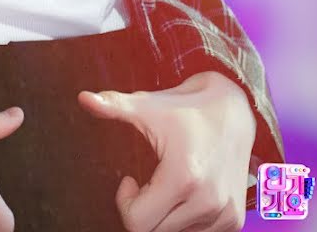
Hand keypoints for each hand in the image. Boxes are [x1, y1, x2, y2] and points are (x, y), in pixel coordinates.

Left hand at [77, 69, 256, 231]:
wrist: (234, 110)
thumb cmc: (186, 109)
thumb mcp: (148, 107)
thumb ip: (114, 106)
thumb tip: (82, 98)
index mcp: (183, 177)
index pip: (139, 223)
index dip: (125, 204)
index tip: (130, 179)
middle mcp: (207, 202)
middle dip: (144, 210)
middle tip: (147, 184)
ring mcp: (224, 214)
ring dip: (165, 217)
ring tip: (167, 186)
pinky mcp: (234, 220)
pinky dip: (185, 221)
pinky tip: (186, 195)